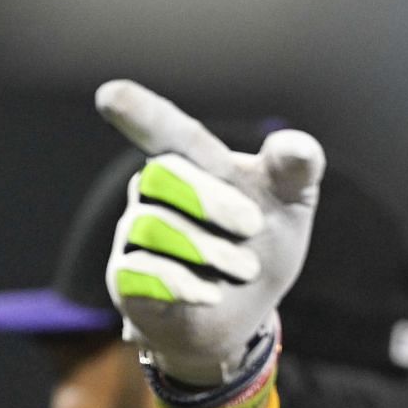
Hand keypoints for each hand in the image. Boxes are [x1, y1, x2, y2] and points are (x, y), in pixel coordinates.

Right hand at [95, 80, 325, 385]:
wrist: (243, 312)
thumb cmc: (264, 242)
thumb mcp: (290, 204)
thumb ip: (296, 171)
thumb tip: (297, 145)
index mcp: (194, 162)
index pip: (171, 133)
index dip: (143, 113)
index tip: (110, 96)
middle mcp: (155, 190)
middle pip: (163, 173)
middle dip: (212, 198)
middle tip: (254, 226)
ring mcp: (135, 232)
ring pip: (153, 224)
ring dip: (210, 249)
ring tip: (246, 268)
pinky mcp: (126, 277)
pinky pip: (141, 270)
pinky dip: (183, 283)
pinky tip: (211, 294)